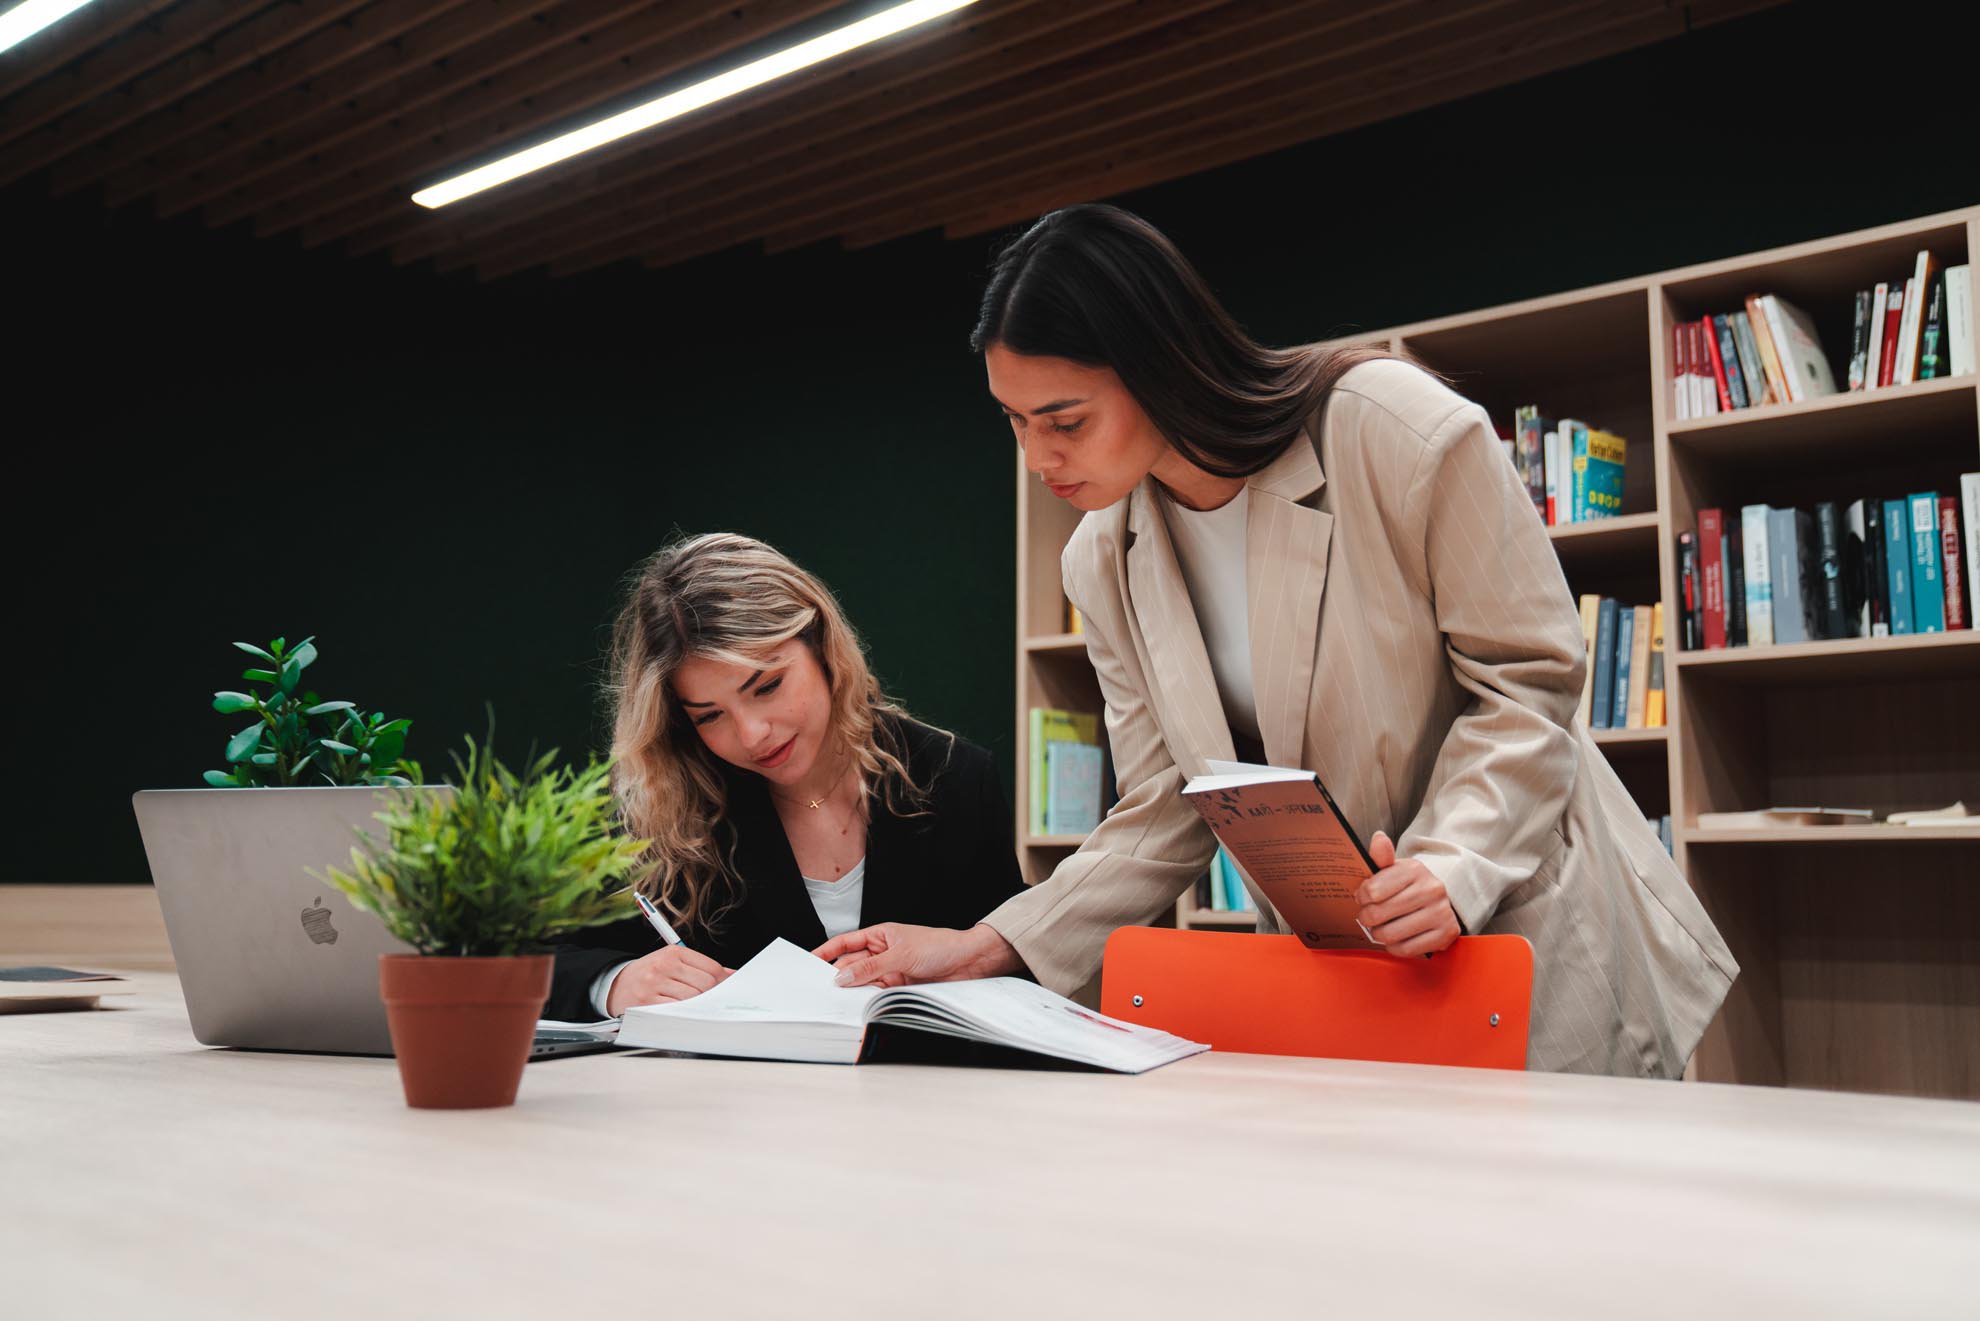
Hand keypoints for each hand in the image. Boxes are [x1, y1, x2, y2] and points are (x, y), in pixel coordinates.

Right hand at [605, 945, 732, 1015]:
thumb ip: (700, 967)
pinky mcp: (646, 1003)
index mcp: (672, 953)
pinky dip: (683, 1012)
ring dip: (698, 1005)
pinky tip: (682, 1011)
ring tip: (694, 1006)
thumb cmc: (649, 974)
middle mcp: (663, 966)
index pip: (710, 967)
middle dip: (712, 994)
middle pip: (705, 983)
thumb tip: (731, 975)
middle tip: (711, 1000)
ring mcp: (654, 984)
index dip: (723, 980)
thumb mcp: (672, 962)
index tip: (727, 988)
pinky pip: (676, 1010)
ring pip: (692, 998)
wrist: (615, 985)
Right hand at [812, 923, 1022, 987]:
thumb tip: (842, 977)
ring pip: (862, 983)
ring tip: (836, 1001)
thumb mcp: (901, 954)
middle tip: (819, 990)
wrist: (969, 963)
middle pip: (851, 966)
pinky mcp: (899, 989)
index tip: (808, 962)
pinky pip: (876, 996)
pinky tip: (858, 1007)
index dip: (826, 952)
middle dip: (836, 976)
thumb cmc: (940, 946)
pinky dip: (866, 1002)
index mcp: (880, 936)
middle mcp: (882, 954)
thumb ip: (870, 967)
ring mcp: (890, 972)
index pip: (845, 943)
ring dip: (852, 991)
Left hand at [1355, 831, 1460, 957]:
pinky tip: (1395, 938)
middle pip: (1378, 914)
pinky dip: (1394, 947)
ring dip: (1378, 934)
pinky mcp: (1446, 934)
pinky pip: (1406, 949)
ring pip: (1390, 934)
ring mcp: (1441, 912)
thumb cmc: (1406, 886)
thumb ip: (1381, 857)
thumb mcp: (1393, 869)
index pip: (1372, 890)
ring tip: (1380, 928)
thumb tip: (1378, 838)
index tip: (1363, 898)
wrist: (1436, 901)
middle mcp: (1432, 889)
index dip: (1361, 898)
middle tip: (1368, 916)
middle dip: (1367, 918)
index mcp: (1415, 869)